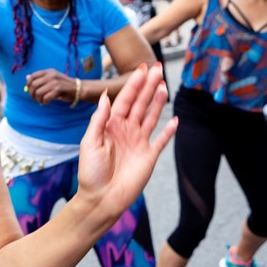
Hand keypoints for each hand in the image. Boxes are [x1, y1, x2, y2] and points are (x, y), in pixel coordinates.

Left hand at [25, 69, 76, 104]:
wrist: (78, 89)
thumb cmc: (64, 85)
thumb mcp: (52, 79)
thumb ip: (40, 79)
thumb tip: (27, 78)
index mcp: (49, 71)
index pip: (33, 76)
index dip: (28, 84)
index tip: (29, 90)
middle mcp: (51, 75)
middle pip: (34, 85)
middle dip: (32, 94)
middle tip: (34, 99)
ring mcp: (54, 82)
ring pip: (38, 92)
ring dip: (38, 99)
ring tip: (41, 101)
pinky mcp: (58, 89)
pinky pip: (45, 97)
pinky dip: (44, 102)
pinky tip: (46, 103)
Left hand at [76, 64, 175, 219]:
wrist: (101, 198)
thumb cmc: (91, 172)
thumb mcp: (90, 142)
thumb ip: (99, 119)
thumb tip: (105, 96)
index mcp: (111, 125)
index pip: (124, 100)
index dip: (133, 84)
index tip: (141, 69)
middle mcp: (126, 130)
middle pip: (140, 104)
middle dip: (148, 86)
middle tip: (157, 68)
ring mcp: (139, 142)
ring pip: (151, 117)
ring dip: (158, 101)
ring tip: (164, 85)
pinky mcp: (149, 157)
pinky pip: (161, 140)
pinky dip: (169, 130)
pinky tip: (176, 119)